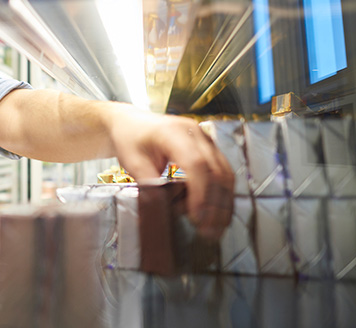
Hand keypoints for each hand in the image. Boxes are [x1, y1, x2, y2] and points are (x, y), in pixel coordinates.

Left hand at [109, 106, 233, 240]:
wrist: (131, 124)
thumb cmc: (130, 140)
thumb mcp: (132, 162)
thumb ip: (149, 186)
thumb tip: (162, 212)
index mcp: (173, 132)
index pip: (196, 163)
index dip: (200, 193)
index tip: (196, 217)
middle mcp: (195, 133)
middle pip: (216, 170)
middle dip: (215, 204)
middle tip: (208, 231)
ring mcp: (205, 140)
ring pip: (225, 173)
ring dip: (222, 203)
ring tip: (212, 228)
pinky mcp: (209, 149)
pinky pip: (222, 173)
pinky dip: (220, 196)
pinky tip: (213, 214)